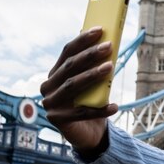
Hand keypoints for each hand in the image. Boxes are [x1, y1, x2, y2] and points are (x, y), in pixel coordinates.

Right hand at [39, 26, 117, 154]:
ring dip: (93, 75)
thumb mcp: (94, 84)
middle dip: (90, 55)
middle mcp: (48, 86)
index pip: (67, 52)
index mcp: (55, 74)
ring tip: (111, 67)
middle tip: (109, 46)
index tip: (100, 30)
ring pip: (73, 86)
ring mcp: (50, 104)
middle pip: (70, 66)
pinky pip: (81, 113)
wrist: (89, 134)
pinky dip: (99, 109)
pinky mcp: (57, 120)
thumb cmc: (92, 103)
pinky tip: (115, 106)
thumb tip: (108, 43)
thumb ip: (95, 68)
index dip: (83, 40)